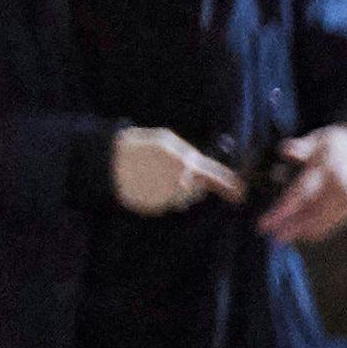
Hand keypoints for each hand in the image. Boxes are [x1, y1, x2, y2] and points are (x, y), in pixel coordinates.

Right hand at [109, 126, 241, 216]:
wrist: (105, 162)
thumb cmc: (135, 146)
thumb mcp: (164, 140)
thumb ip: (186, 153)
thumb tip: (198, 165)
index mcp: (185, 162)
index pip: (215, 176)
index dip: (230, 185)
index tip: (241, 194)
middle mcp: (179, 182)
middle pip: (197, 190)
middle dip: (191, 185)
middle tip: (169, 173)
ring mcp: (166, 197)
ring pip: (180, 198)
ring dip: (173, 190)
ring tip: (151, 176)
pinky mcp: (154, 207)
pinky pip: (164, 203)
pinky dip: (158, 196)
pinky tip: (144, 184)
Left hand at [254, 121, 346, 246]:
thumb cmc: (332, 144)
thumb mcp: (316, 139)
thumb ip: (300, 147)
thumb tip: (285, 150)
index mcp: (328, 165)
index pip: (302, 193)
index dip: (282, 211)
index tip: (263, 224)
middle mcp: (343, 183)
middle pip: (312, 212)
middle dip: (290, 227)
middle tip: (272, 238)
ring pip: (324, 220)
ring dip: (302, 232)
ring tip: (283, 237)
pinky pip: (336, 222)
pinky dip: (318, 230)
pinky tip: (303, 234)